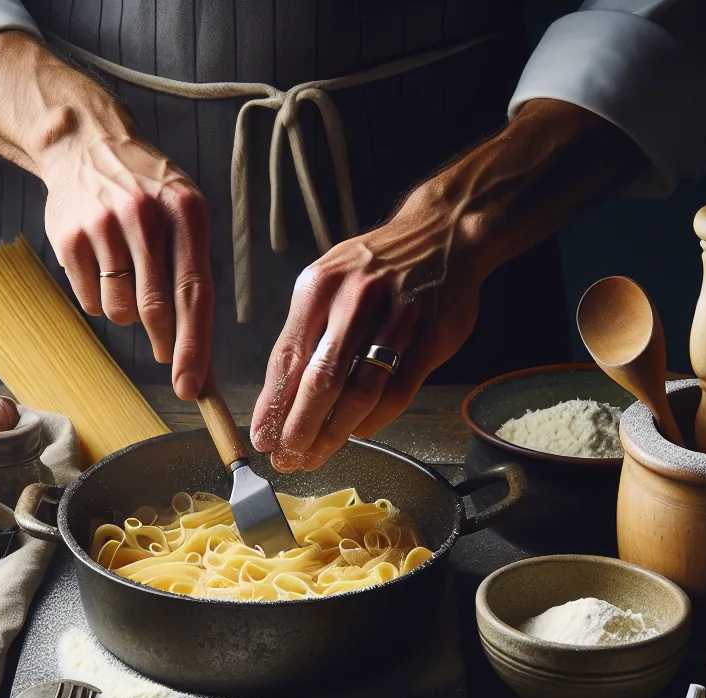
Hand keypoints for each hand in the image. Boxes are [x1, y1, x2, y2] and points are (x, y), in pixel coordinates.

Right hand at [41, 133, 213, 399]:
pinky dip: (100, 302)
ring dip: (128, 316)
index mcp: (186, 212)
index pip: (195, 293)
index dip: (194, 346)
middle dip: (165, 347)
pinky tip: (103, 271)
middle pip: (157, 308)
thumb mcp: (184, 213)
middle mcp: (145, 215)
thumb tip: (197, 348)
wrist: (85, 142)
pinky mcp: (68, 236)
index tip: (191, 386)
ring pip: (120, 311)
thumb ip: (192, 271)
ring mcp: (103, 224)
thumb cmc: (147, 193)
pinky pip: (90, 301)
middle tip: (167, 360)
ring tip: (129, 284)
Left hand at [249, 180, 488, 470]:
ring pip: (359, 392)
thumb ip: (305, 331)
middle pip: (320, 381)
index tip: (263, 437)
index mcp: (319, 287)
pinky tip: (358, 432)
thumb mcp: (328, 281)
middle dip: (299, 428)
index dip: (273, 405)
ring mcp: (396, 318)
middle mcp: (355, 300)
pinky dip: (374, 420)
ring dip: (335, 433)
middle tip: (288, 457)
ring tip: (318, 454)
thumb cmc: (376, 267)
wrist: (442, 233)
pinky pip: (396, 392)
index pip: (287, 358)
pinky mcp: (429, 337)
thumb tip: (279, 395)